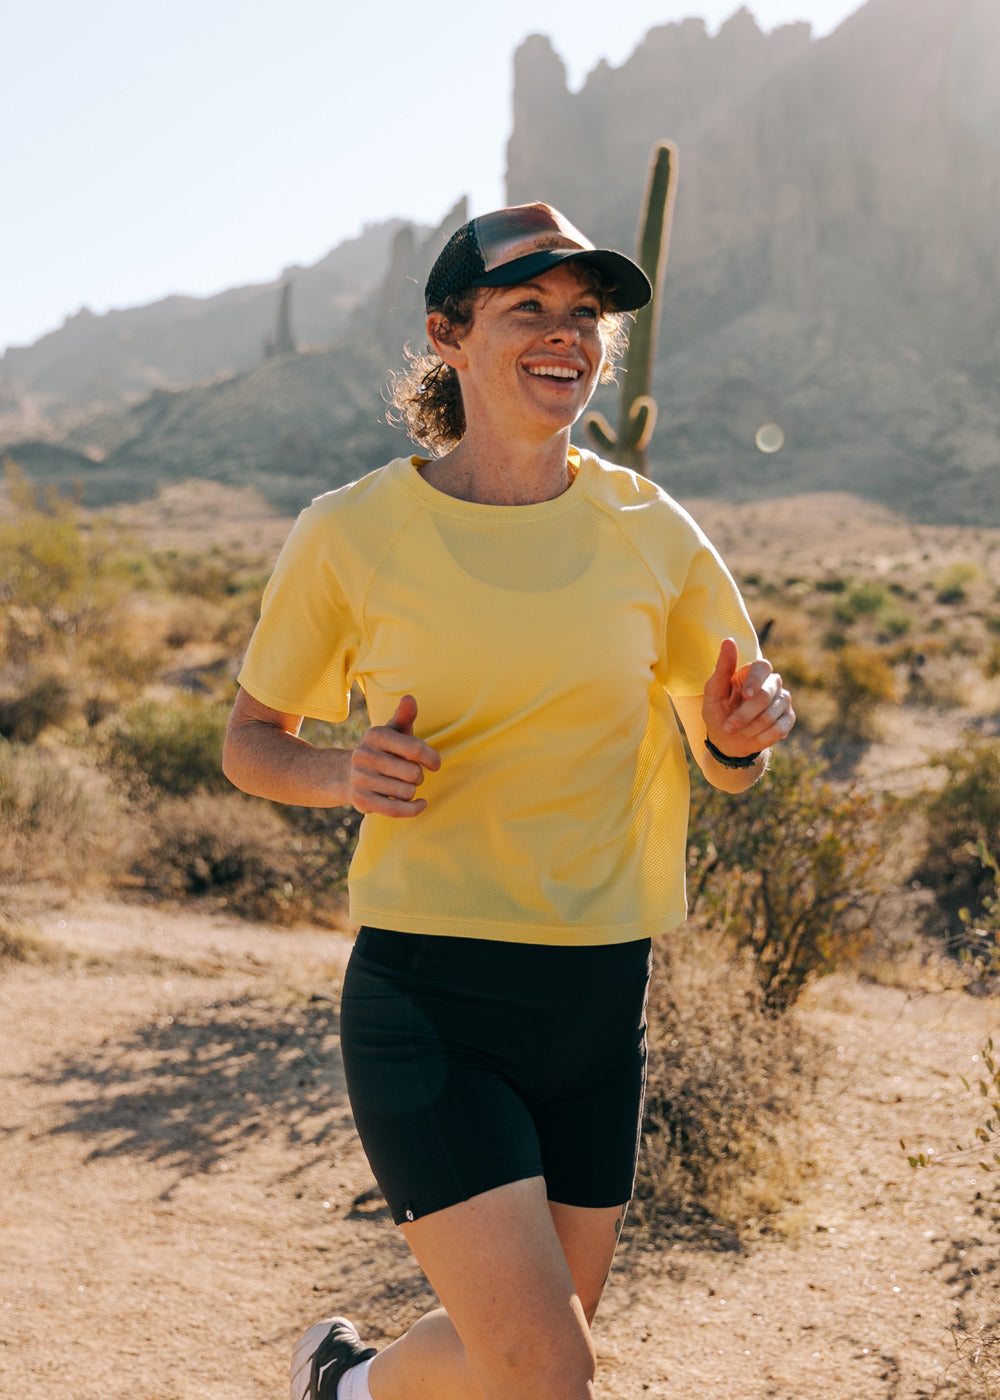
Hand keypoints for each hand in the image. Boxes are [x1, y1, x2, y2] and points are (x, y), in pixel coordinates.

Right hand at [349, 695, 441, 816]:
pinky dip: (413, 809)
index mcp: (375, 735)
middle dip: (418, 776)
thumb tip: (409, 698)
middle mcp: (364, 756)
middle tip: (411, 775)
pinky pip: (396, 810)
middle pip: (412, 773)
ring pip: (406, 793)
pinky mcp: (361, 801)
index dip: (431, 758)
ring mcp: (360, 779)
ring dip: (412, 791)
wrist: (348, 774)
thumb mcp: (393, 731)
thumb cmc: (383, 750)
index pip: (414, 748)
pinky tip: (421, 804)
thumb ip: (404, 716)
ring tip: (404, 786)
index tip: (435, 764)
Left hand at [702, 638, 794, 756]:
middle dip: (744, 715)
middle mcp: (771, 683)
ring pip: (772, 714)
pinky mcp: (788, 718)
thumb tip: (729, 640)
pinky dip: (763, 736)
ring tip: (739, 731)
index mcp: (752, 673)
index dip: (756, 680)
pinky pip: (780, 728)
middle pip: (766, 694)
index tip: (746, 695)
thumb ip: (722, 667)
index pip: (763, 666)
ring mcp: (782, 700)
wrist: (727, 741)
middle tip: (729, 726)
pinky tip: (754, 737)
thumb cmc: (718, 712)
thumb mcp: (713, 692)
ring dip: (750, 727)